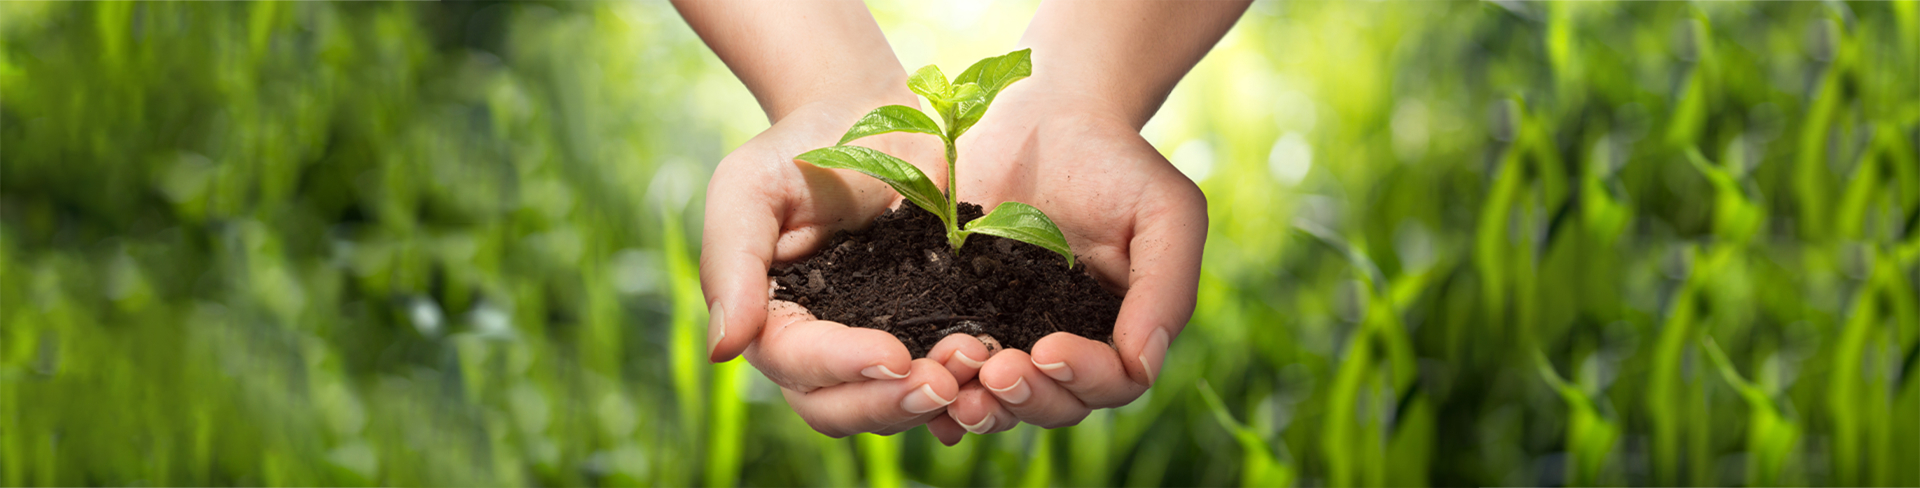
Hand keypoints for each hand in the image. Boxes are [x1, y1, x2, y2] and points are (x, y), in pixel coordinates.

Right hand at [700, 95, 969, 436]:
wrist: (874, 115)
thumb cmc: (801, 147)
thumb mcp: (748, 189)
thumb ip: (731, 265)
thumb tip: (725, 351)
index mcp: (772, 321)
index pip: (797, 365)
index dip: (843, 368)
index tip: (893, 353)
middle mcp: (820, 349)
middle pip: (841, 408)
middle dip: (891, 403)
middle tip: (944, 382)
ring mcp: (876, 344)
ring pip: (892, 404)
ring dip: (934, 400)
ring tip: (977, 365)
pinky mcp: (928, 331)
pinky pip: (943, 380)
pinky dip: (967, 388)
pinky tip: (996, 371)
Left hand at [925, 76, 1208, 443]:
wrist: (1046, 113)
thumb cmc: (1118, 162)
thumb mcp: (1165, 212)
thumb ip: (1166, 288)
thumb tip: (1143, 364)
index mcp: (1119, 330)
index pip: (1112, 382)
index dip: (1082, 378)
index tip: (1049, 348)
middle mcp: (1065, 343)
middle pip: (1055, 405)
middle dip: (1026, 398)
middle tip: (995, 372)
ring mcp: (1009, 334)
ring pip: (1000, 400)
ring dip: (981, 406)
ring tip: (955, 390)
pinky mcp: (957, 313)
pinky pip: (948, 370)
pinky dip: (936, 394)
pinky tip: (917, 385)